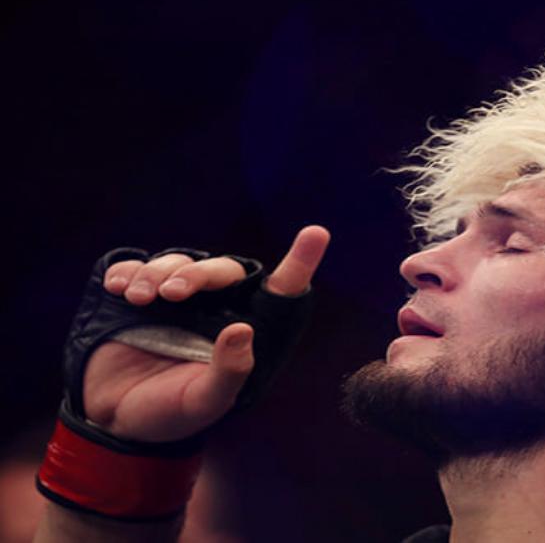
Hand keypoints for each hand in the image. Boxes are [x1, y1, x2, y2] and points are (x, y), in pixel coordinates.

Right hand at [81, 226, 329, 441]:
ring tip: (140, 299)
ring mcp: (175, 299)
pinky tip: (119, 288)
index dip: (299, 261)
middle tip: (172, 294)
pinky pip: (136, 267)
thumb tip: (242, 330)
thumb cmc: (174, 412)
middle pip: (221, 270)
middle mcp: (215, 307)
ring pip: (176, 262)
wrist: (117, 420)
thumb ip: (229, 372)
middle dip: (196, 274)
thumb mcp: (205, 402)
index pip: (280, 290)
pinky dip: (128, 271)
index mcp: (244, 329)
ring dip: (157, 274)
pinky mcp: (138, 296)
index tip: (317, 233)